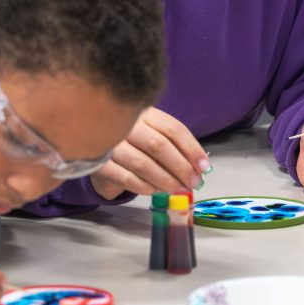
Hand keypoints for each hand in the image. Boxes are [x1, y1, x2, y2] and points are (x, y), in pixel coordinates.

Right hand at [90, 107, 211, 199]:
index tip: (204, 167)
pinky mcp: (100, 162)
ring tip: (178, 191)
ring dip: (165, 181)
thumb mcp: (153, 134)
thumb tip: (201, 167)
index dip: (192, 149)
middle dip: (181, 167)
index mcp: (144, 112)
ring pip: (143, 164)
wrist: (98, 148)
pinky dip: (146, 187)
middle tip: (194, 183)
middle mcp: (126, 123)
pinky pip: (127, 178)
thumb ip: (175, 147)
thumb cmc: (134, 142)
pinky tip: (156, 191)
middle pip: (159, 145)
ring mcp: (110, 142)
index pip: (173, 128)